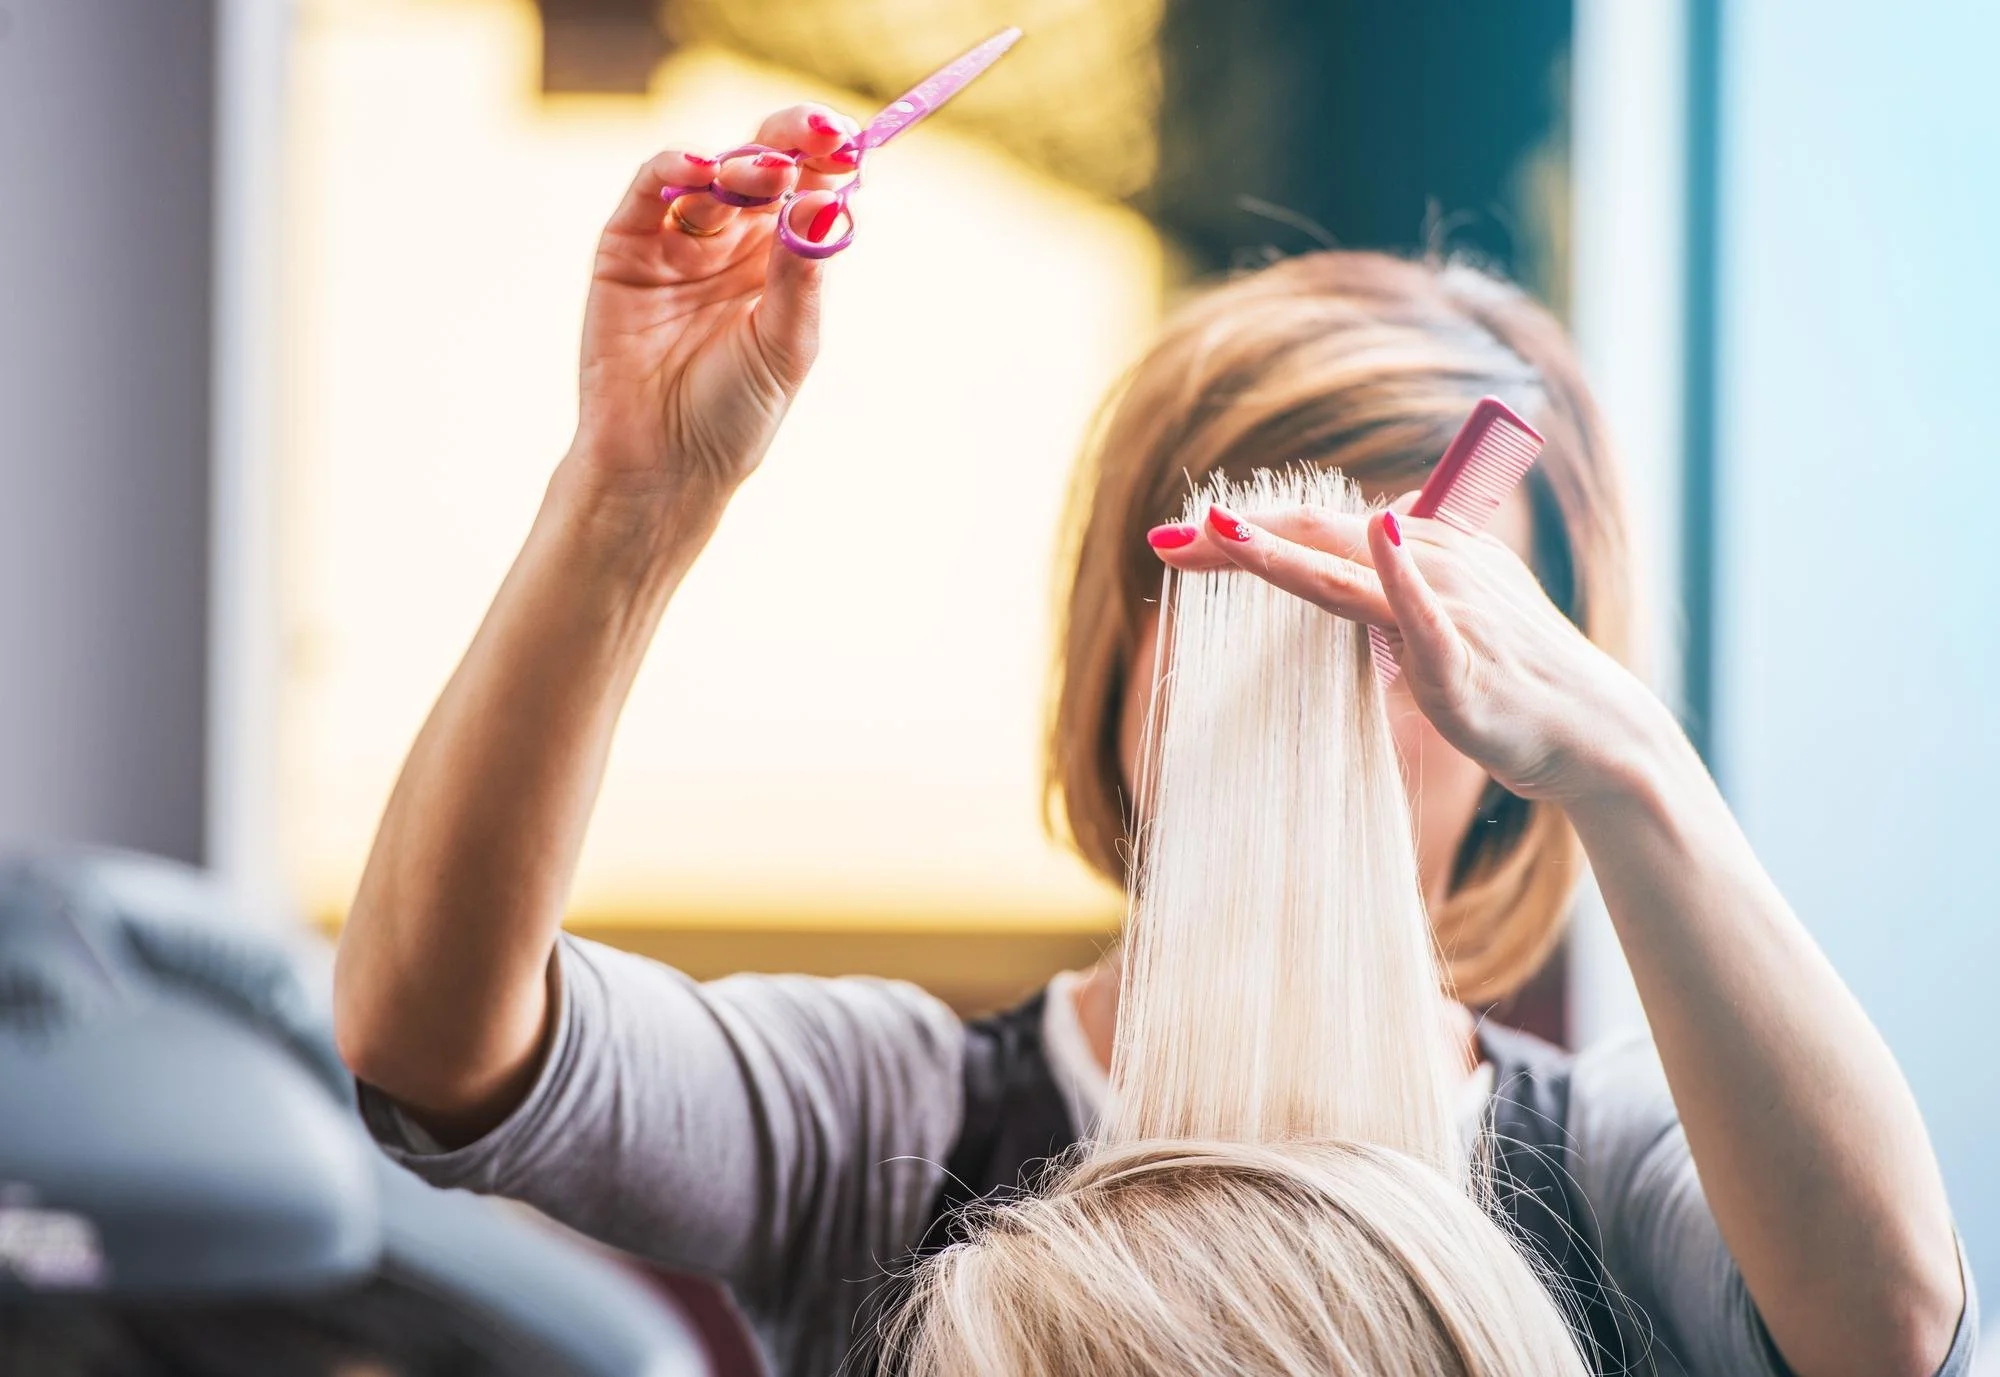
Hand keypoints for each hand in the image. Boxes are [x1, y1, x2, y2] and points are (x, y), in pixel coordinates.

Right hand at [567, 103, 862, 514]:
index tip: (853, 143)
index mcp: (784, 261)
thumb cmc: (735, 413)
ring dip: (743, 163)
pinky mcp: (627, 244)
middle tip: (818, 135)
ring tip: (766, 174)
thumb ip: (803, 275)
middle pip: (767, 165)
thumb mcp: (785, 343)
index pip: (812, 189)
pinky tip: (700, 167)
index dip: (832, 160)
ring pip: (715, 171)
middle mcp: (735, 241)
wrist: (664, 464)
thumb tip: (831, 202)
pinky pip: (650, 188)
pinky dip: (673, 167)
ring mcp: (680, 238)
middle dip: (794, 142)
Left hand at [1151, 500, 1666, 805]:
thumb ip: (1393, 596)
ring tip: (1221, 534)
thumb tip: (1357, 564)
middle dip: (1237, 537)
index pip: (1318, 530)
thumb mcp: (1443, 623)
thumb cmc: (1510, 683)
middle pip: (1319, 536)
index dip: (1246, 532)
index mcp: (1422, 550)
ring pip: (1352, 567)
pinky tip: (1380, 543)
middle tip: (1165, 540)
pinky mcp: (1464, 656)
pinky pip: (1426, 610)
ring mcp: (1451, 606)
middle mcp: (1435, 562)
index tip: (1177, 540)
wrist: (1589, 735)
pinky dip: (1401, 575)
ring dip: (1285, 550)